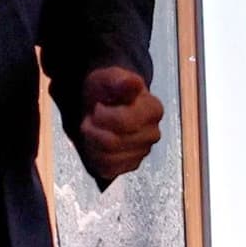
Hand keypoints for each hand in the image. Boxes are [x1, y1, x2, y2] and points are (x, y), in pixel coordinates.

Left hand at [76, 66, 163, 184]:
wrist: (105, 101)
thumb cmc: (108, 90)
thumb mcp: (109, 77)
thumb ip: (121, 80)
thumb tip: (133, 83)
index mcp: (153, 110)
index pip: (124, 122)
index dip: (102, 116)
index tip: (98, 106)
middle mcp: (153, 133)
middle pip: (113, 142)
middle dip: (94, 130)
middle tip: (92, 118)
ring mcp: (143, 151)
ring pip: (109, 158)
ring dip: (93, 143)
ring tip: (94, 130)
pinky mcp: (131, 165)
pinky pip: (108, 169)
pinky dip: (96, 157)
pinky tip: (97, 143)